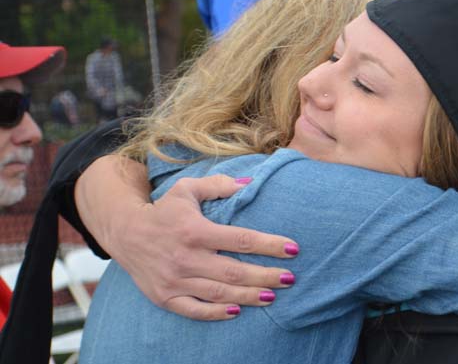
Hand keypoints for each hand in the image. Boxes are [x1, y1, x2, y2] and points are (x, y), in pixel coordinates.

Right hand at [76, 156, 299, 320]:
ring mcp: (175, 280)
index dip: (269, 245)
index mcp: (195, 230)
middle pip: (234, 271)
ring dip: (248, 295)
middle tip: (290, 278)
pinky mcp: (165, 297)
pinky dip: (216, 313)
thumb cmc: (163, 210)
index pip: (240, 239)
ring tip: (272, 295)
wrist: (125, 233)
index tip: (292, 248)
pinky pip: (194, 310)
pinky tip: (237, 310)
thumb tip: (249, 184)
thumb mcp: (187, 189)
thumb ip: (218, 185)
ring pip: (219, 292)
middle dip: (265, 276)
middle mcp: (186, 257)